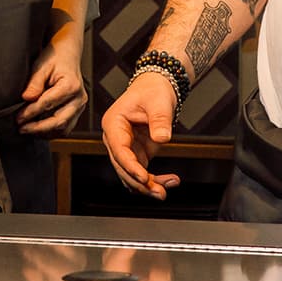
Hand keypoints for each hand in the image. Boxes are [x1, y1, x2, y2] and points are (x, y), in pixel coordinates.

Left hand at [16, 35, 87, 136]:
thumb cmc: (54, 58)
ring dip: (44, 132)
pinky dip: (51, 131)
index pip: (48, 104)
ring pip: (63, 128)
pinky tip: (37, 128)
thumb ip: (34, 83)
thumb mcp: (41, 65)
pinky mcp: (77, 111)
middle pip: (59, 121)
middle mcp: (79, 98)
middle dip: (38, 128)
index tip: (18, 118)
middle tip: (21, 128)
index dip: (31, 112)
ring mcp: (80, 106)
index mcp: (71, 85)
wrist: (67, 55)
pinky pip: (65, 127)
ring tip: (27, 129)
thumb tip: (26, 99)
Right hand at [101, 73, 180, 199]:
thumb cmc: (152, 91)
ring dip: (147, 186)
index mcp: (113, 123)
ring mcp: (126, 148)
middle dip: (140, 182)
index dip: (130, 166)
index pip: (119, 150)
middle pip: (123, 167)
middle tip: (159, 192)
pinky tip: (168, 182)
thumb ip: (159, 120)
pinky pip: (142, 174)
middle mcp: (116, 138)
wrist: (156, 89)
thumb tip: (162, 138)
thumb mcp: (158, 101)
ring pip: (131, 175)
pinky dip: (153, 181)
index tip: (143, 177)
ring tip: (165, 190)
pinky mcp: (137, 154)